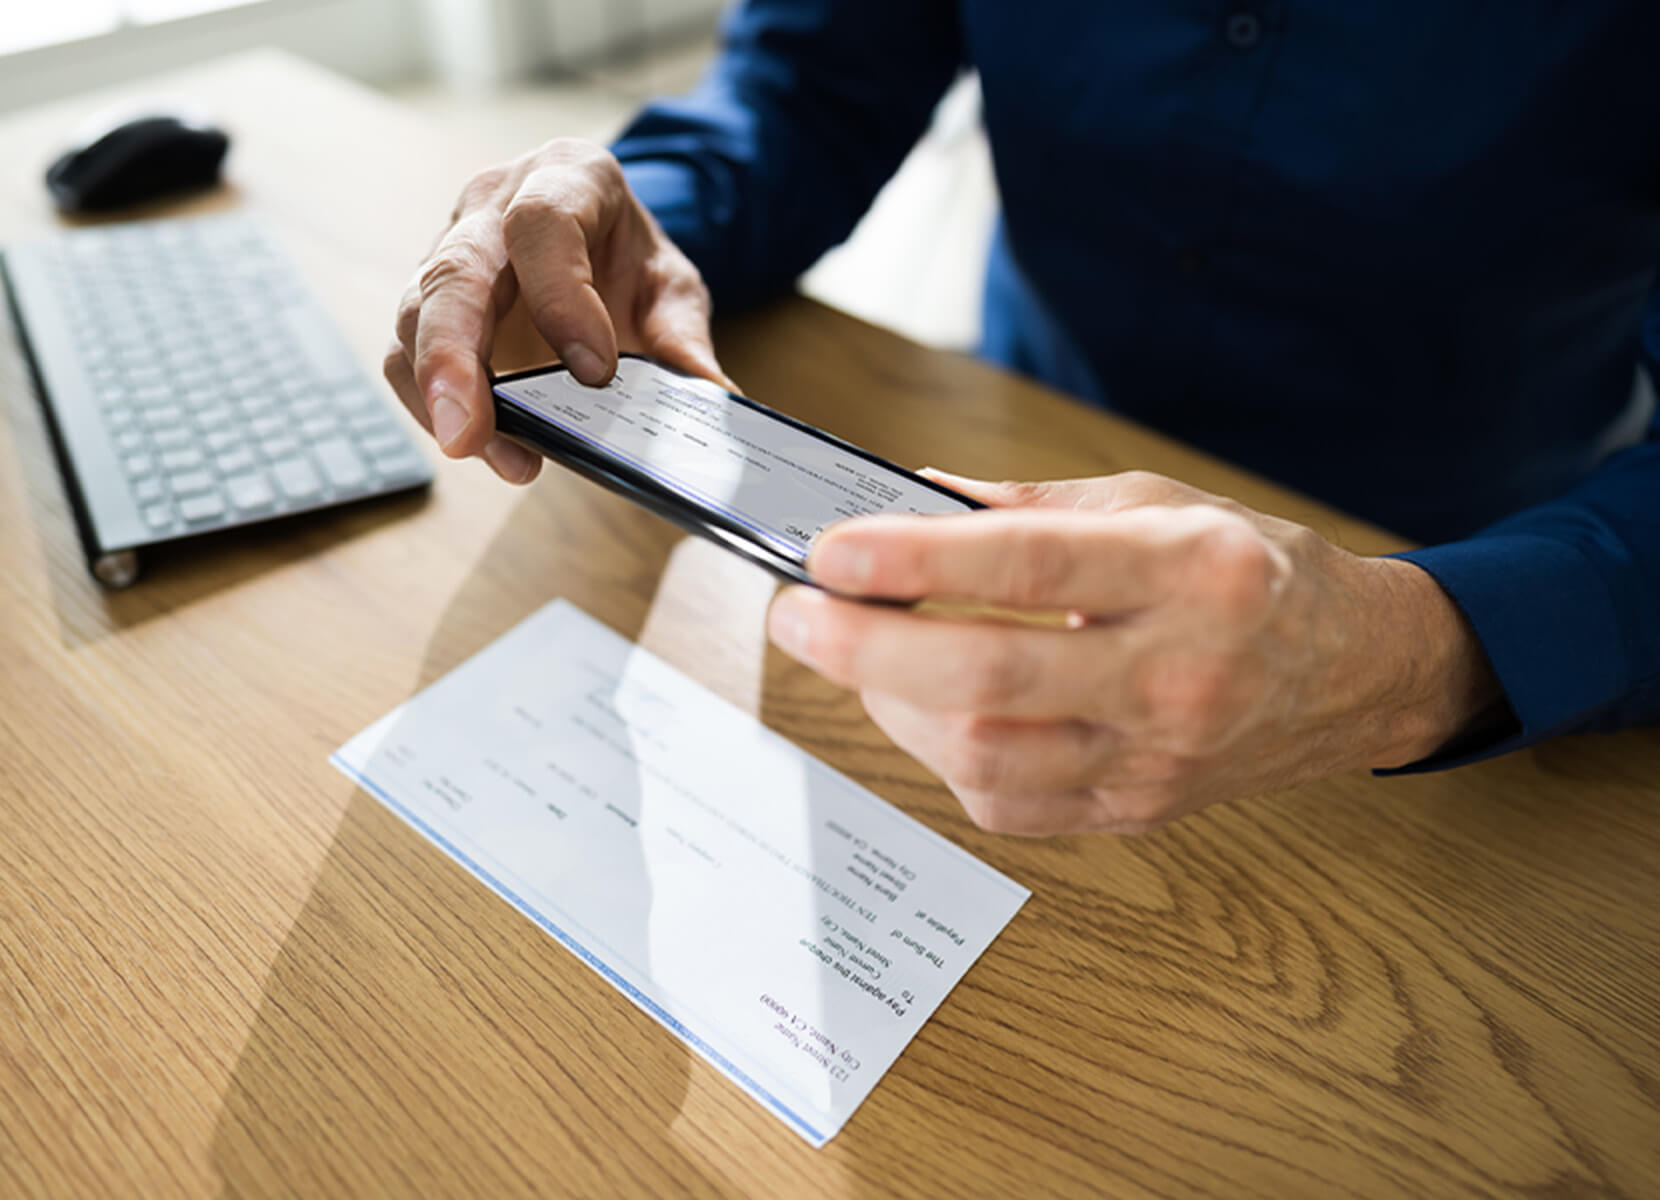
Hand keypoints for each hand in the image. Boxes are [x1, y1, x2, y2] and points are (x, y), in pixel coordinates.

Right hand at [386, 138, 733, 482]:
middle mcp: (492, 206)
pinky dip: (431, 405)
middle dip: (454, 356)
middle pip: (454, 273)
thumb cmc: (628, 258)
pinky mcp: (429, 305)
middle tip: (468, 432)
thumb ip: (685, 341)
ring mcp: (450, 251)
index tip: (595, 372)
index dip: (561, 297)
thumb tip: (714, 404)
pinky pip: (406, 353)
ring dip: (439, 392)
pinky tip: (480, 446)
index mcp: (565, 178)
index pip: (543, 225)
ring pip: (416, 316)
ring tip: (481, 450)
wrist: (600, 243)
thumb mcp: (672, 288)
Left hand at [767, 470, 1502, 834]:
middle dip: (866, 651)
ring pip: (987, 758)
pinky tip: (925, 710)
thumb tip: (909, 499)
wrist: (1353, 673)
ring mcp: (1158, 757)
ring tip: (860, 654)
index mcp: (1190, 570)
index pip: (1029, 567)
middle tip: (796, 613)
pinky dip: (944, 756)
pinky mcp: (1136, 810)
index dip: (915, 563)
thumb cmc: (1251, 571)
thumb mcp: (1158, 502)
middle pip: (990, 681)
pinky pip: (1008, 806)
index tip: (830, 552)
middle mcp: (1178, 672)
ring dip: (893, 706)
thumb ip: (1030, 505)